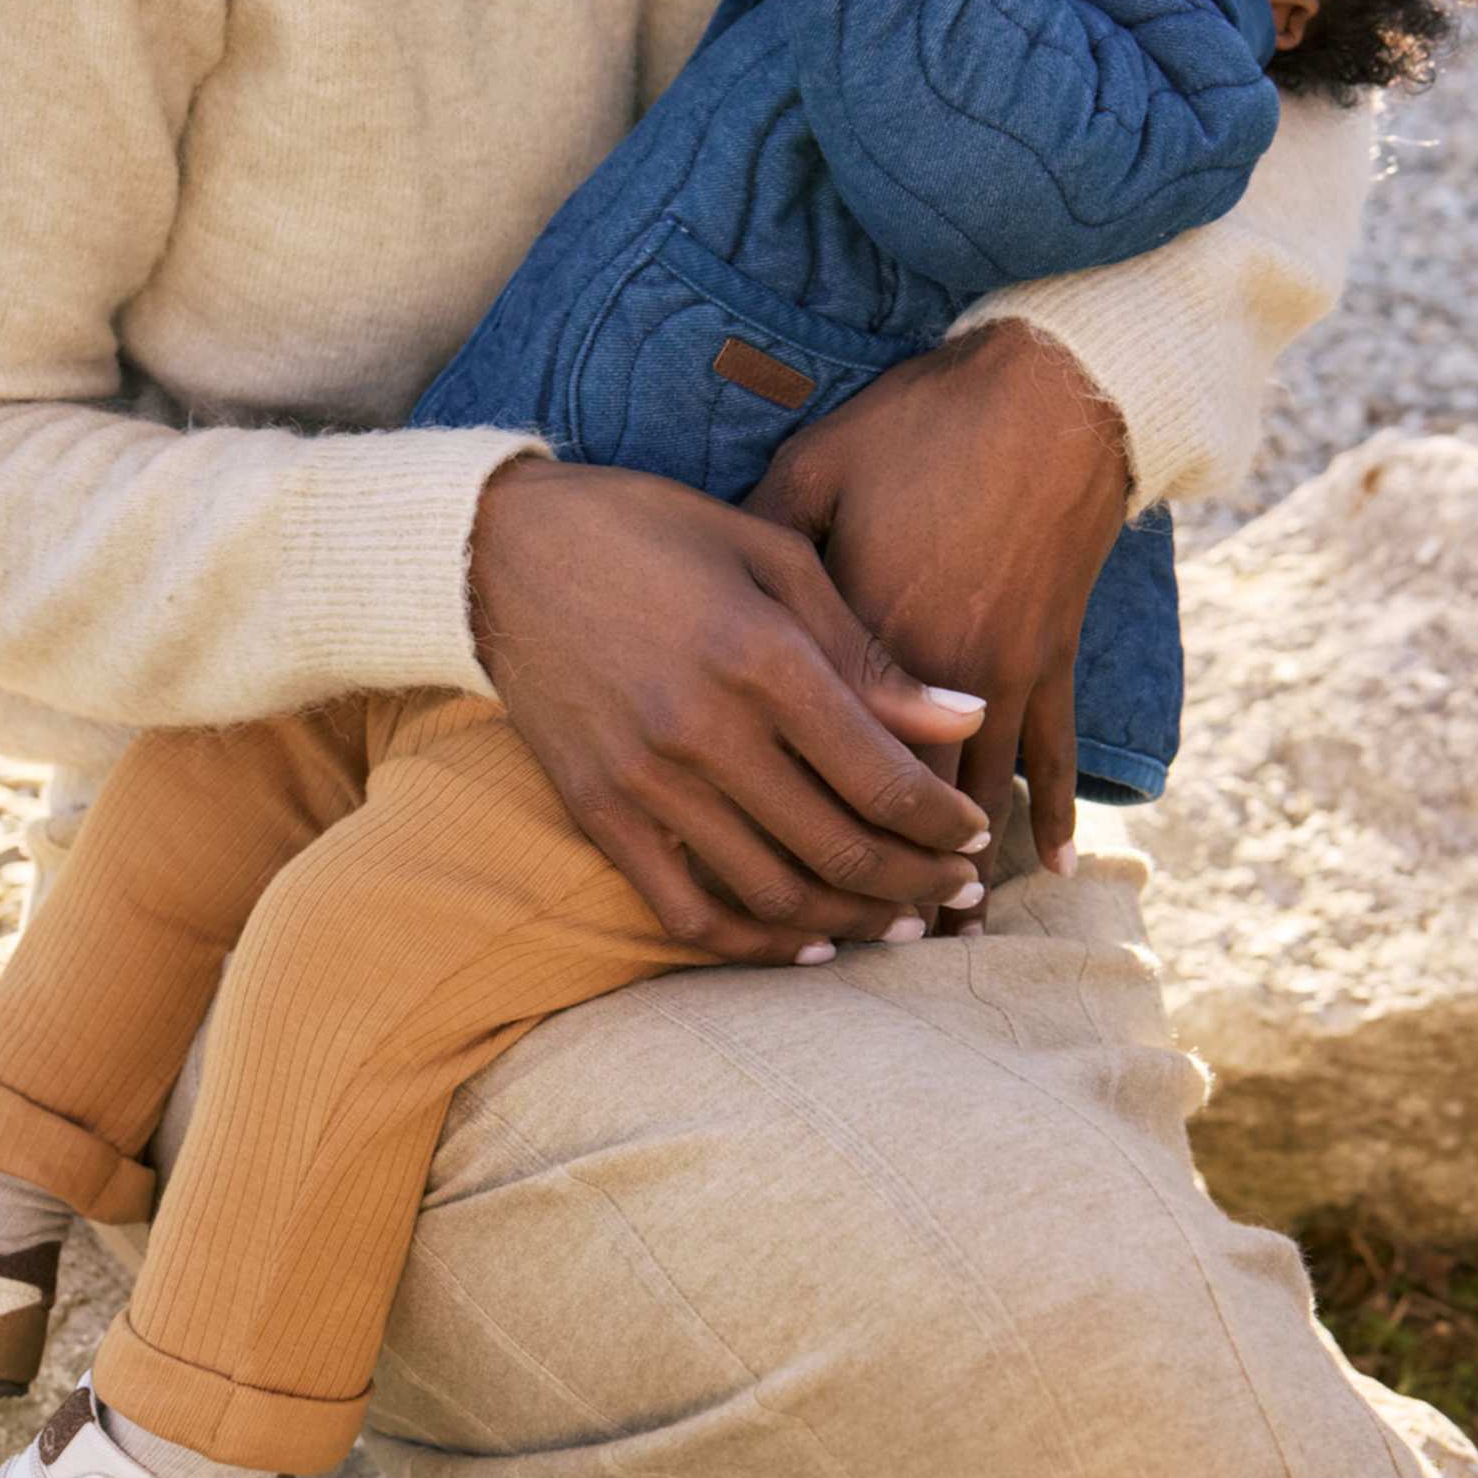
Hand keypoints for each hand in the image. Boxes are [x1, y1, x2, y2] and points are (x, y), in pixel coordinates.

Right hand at [467, 458, 994, 962]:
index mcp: (762, 657)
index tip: (979, 836)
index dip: (946, 824)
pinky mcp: (597, 811)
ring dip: (852, 922)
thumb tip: (964, 720)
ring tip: (902, 924)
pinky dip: (752, 944)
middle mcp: (705, 731)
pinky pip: (684, 911)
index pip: (883, 779)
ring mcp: (645, 781)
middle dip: (920, 883)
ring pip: (773, 893)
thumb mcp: (771, 556)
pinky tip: (804, 945)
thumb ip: (864, 652)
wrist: (498, 549)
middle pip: (840, 848)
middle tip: (963, 893)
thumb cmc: (652, 533)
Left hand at [745, 322, 1130, 917]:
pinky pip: (1054, 753)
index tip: (777, 877)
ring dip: (958, 869)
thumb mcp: (810, 474)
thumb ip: (760, 556)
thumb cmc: (913, 426)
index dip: (796, 821)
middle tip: (865, 936)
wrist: (1043, 392)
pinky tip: (1054, 866)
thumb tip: (708, 614)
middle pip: (889, 802)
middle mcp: (924, 672)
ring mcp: (998, 669)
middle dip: (876, 876)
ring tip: (941, 934)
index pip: (810, 753)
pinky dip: (1057, 813)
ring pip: (974, 798)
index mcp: (844, 632)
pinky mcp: (1051, 654)